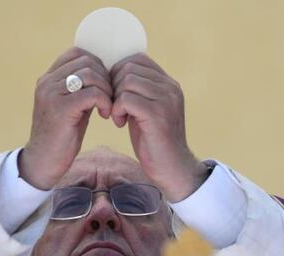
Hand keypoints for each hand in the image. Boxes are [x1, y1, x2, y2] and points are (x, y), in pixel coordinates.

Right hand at [21, 48, 112, 189]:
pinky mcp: (60, 109)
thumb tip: (107, 74)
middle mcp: (47, 82)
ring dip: (107, 90)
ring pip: (90, 75)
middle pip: (87, 62)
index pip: (77, 53)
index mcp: (49, 78)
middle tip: (111, 97)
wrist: (44, 162)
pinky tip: (104, 114)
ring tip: (108, 107)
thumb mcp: (72, 106)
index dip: (98, 65)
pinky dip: (104, 102)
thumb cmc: (62, 136)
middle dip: (106, 78)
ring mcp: (52, 94)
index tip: (105, 85)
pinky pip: (92, 93)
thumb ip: (83, 88)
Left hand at [110, 54, 208, 201]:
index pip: (137, 59)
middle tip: (115, 107)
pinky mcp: (157, 114)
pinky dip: (117, 109)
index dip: (118, 74)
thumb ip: (136, 91)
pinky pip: (126, 99)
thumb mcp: (145, 110)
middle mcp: (170, 87)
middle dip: (114, 86)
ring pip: (126, 81)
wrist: (172, 168)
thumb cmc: (153, 141)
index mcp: (168, 83)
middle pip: (129, 68)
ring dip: (115, 98)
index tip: (115, 95)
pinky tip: (120, 123)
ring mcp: (166, 99)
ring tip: (118, 116)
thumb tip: (112, 75)